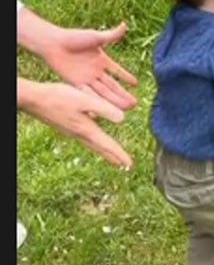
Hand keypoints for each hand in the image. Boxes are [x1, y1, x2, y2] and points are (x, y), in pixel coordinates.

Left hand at [17, 9, 137, 109]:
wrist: (53, 44)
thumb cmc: (73, 37)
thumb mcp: (95, 37)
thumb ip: (111, 35)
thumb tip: (125, 25)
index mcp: (101, 59)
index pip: (117, 71)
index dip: (126, 77)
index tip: (135, 84)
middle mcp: (95, 71)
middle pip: (112, 86)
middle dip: (122, 95)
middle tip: (134, 104)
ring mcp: (86, 78)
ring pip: (103, 92)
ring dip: (113, 101)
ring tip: (124, 110)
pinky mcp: (76, 84)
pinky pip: (89, 94)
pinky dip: (96, 101)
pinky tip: (104, 110)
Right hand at [17, 78, 132, 167]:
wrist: (34, 99)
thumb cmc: (58, 98)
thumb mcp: (85, 101)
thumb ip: (104, 109)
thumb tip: (123, 119)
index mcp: (86, 129)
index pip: (107, 145)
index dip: (120, 154)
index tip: (129, 164)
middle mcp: (79, 133)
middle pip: (100, 148)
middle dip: (112, 157)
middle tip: (123, 166)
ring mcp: (71, 131)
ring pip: (91, 143)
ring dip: (103, 150)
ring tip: (111, 154)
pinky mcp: (66, 126)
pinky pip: (84, 137)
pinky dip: (93, 140)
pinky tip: (92, 135)